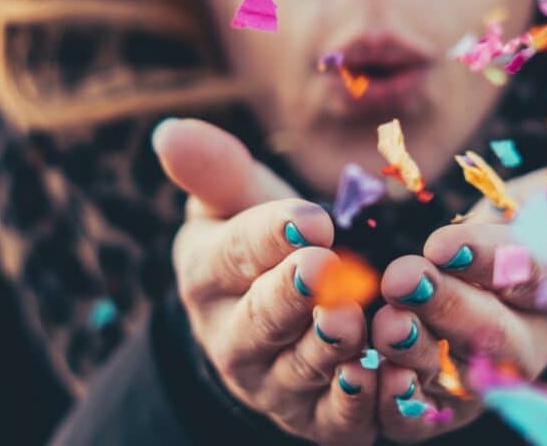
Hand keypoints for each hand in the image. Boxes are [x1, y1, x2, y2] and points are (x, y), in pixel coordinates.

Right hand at [153, 119, 376, 445]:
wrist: (271, 312)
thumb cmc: (258, 240)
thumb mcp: (236, 201)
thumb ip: (214, 170)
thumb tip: (169, 130)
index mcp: (209, 275)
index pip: (234, 254)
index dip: (269, 237)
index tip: (308, 219)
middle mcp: (233, 335)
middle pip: (261, 317)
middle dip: (291, 294)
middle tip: (323, 268)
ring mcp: (272, 382)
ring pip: (298, 369)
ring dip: (325, 349)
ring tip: (351, 323)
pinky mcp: (313, 416)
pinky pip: (333, 419)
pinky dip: (354, 405)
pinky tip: (377, 378)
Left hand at [372, 155, 546, 443]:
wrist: (493, 275)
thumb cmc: (522, 231)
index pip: (537, 276)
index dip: (491, 261)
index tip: (443, 244)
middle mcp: (532, 342)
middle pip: (497, 334)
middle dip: (449, 306)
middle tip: (405, 278)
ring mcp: (492, 378)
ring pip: (461, 377)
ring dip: (420, 353)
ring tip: (388, 324)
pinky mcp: (451, 401)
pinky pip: (431, 412)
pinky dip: (404, 403)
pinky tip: (378, 376)